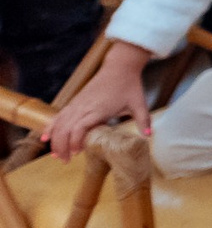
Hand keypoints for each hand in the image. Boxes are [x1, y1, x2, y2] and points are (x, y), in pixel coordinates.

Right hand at [42, 43, 151, 158]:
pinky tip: (46, 138)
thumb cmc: (129, 86)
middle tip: (65, 161)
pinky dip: (51, 127)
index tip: (77, 153)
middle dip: (62, 147)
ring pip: (59, 124)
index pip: (79, 128)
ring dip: (55, 140)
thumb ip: (143, 121)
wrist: (119, 67)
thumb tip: (148, 137)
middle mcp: (84, 107)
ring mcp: (77, 104)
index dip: (75, 142)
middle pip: (65, 129)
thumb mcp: (139, 104)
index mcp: (98, 109)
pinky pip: (59, 116)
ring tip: (56, 155)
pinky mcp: (74, 101)